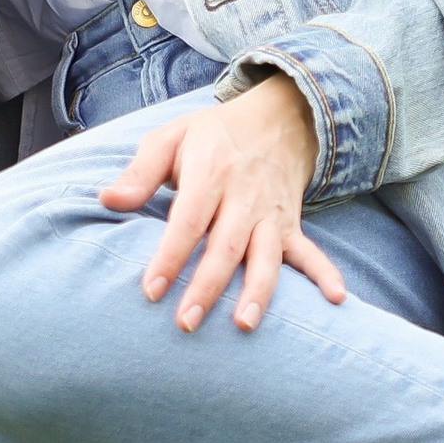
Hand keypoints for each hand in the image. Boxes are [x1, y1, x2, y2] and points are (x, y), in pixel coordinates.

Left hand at [100, 76, 346, 332]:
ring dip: (259, 291)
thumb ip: (139, 171)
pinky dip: (324, 273)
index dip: (170, 255)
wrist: (276, 117)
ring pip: (266, 255)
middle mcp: (244, 195)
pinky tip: (336, 299)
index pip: (188, 219)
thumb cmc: (212, 136)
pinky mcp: (291, 223)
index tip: (151, 291)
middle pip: (226, 245)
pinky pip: (310, 251)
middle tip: (186, 322)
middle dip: (208, 286)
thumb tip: (106, 199)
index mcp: (210, 172)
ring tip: (245, 325)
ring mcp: (271, 212)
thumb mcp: (170, 137)